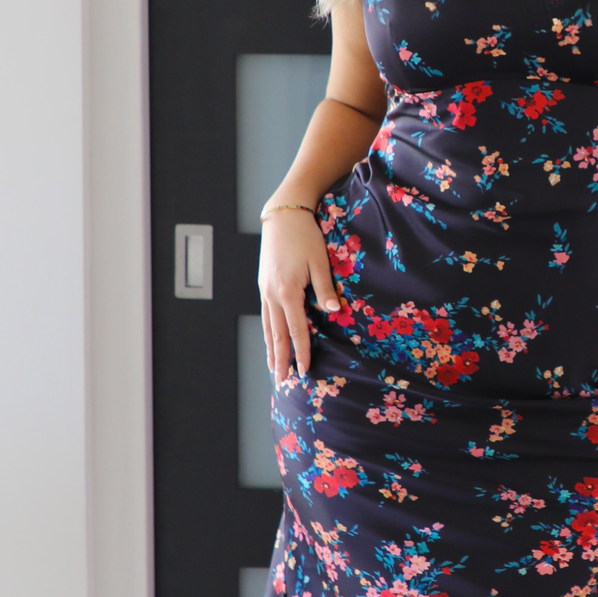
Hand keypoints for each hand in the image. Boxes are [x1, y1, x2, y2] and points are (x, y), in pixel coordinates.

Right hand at [258, 209, 338, 381]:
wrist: (282, 215)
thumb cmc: (305, 235)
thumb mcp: (320, 261)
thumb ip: (326, 288)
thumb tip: (335, 312)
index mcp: (287, 291)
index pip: (296, 330)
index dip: (301, 352)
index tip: (305, 371)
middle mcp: (272, 294)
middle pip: (276, 334)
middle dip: (281, 359)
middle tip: (283, 382)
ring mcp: (264, 290)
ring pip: (267, 326)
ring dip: (270, 349)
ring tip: (273, 368)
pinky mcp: (263, 284)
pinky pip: (265, 315)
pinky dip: (267, 332)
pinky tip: (269, 340)